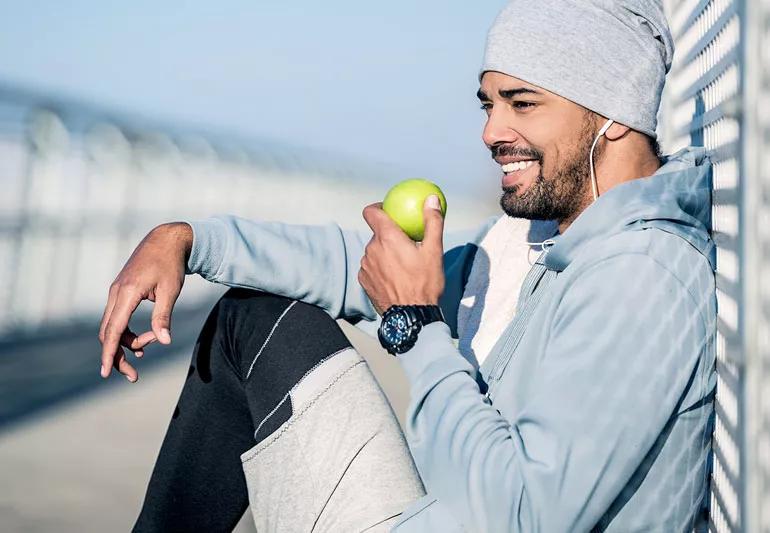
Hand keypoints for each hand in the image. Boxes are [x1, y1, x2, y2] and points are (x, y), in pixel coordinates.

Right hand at [98, 222, 191, 381]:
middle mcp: (116, 293)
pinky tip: (144, 341)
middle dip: (117, 356)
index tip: (106, 372)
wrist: (165, 240)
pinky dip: (127, 332)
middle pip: (109, 333)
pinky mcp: (120, 292)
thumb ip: (164, 316)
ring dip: (126, 343)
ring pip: (112, 327)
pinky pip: (117, 318)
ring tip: (147, 351)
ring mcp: (116, 292)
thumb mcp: (171, 290)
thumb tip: (164, 341)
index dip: (109, 353)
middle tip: (133, 376)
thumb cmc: (171, 264)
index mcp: (127, 293)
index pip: (114, 330)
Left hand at [358, 195, 444, 313]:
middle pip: (377, 234)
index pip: (371, 212)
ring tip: (402, 265)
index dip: (377, 207)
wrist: (411, 316)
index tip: (388, 210)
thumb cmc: (424, 283)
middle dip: (389, 236)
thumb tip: (432, 199)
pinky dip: (380, 268)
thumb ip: (432, 222)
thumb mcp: (433, 251)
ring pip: (374, 251)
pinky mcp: (364, 280)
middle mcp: (371, 249)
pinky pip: (371, 267)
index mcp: (387, 237)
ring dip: (385, 253)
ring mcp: (365, 266)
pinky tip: (394, 277)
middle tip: (406, 245)